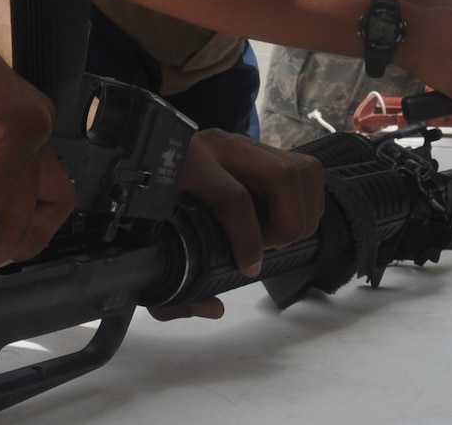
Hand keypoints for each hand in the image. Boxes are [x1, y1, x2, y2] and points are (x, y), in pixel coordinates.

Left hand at [150, 131, 324, 320]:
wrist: (143, 170)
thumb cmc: (149, 216)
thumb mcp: (154, 252)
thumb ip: (172, 292)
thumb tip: (213, 307)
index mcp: (186, 167)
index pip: (232, 198)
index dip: (248, 239)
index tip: (249, 268)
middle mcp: (217, 147)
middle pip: (279, 176)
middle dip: (287, 223)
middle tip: (270, 247)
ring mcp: (242, 143)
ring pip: (298, 169)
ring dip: (303, 210)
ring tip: (279, 234)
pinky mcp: (258, 148)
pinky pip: (303, 167)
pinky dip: (308, 198)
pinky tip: (285, 218)